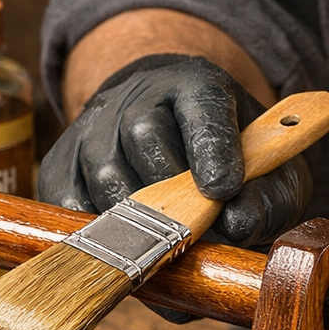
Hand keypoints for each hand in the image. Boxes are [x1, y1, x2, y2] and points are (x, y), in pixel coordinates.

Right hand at [40, 55, 311, 248]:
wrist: (160, 132)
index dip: (212, 148)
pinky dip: (99, 234)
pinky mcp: (60, 165)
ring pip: (108, 178)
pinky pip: (71, 206)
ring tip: (163, 244)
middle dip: (174, 198)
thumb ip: (268, 195)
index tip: (224, 189)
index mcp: (197, 85)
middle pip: (146, 140)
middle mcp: (137, 96)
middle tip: (196, 235)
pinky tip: (126, 244)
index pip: (203, 107)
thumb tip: (238, 224)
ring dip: (138, 221)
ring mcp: (92, 129)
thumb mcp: (265, 171)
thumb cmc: (223, 161)